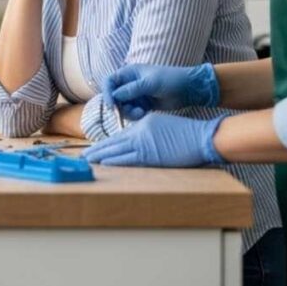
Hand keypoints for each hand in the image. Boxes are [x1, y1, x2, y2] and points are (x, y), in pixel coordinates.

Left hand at [83, 113, 226, 166]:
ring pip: (117, 150)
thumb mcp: (163, 125)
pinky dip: (114, 161)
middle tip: (84, 154)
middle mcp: (140, 131)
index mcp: (144, 123)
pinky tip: (104, 162)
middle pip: (114, 141)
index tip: (97, 147)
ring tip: (88, 159)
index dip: (107, 142)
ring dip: (101, 155)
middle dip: (98, 148)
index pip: (121, 134)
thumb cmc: (188, 133)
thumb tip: (137, 142)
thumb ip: (148, 132)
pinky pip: (127, 159)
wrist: (202, 137)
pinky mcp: (150, 155)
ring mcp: (144, 143)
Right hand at [102, 63, 219, 120]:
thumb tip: (114, 96)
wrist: (189, 89)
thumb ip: (131, 90)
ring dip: (128, 112)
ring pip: (122, 106)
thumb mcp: (150, 83)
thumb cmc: (171, 79)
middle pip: (114, 97)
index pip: (109, 82)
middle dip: (119, 106)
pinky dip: (135, 115)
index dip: (107, 93)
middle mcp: (129, 83)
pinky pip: (131, 112)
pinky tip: (144, 113)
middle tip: (127, 112)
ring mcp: (136, 95)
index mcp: (129, 73)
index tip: (111, 105)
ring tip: (140, 113)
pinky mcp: (142, 104)